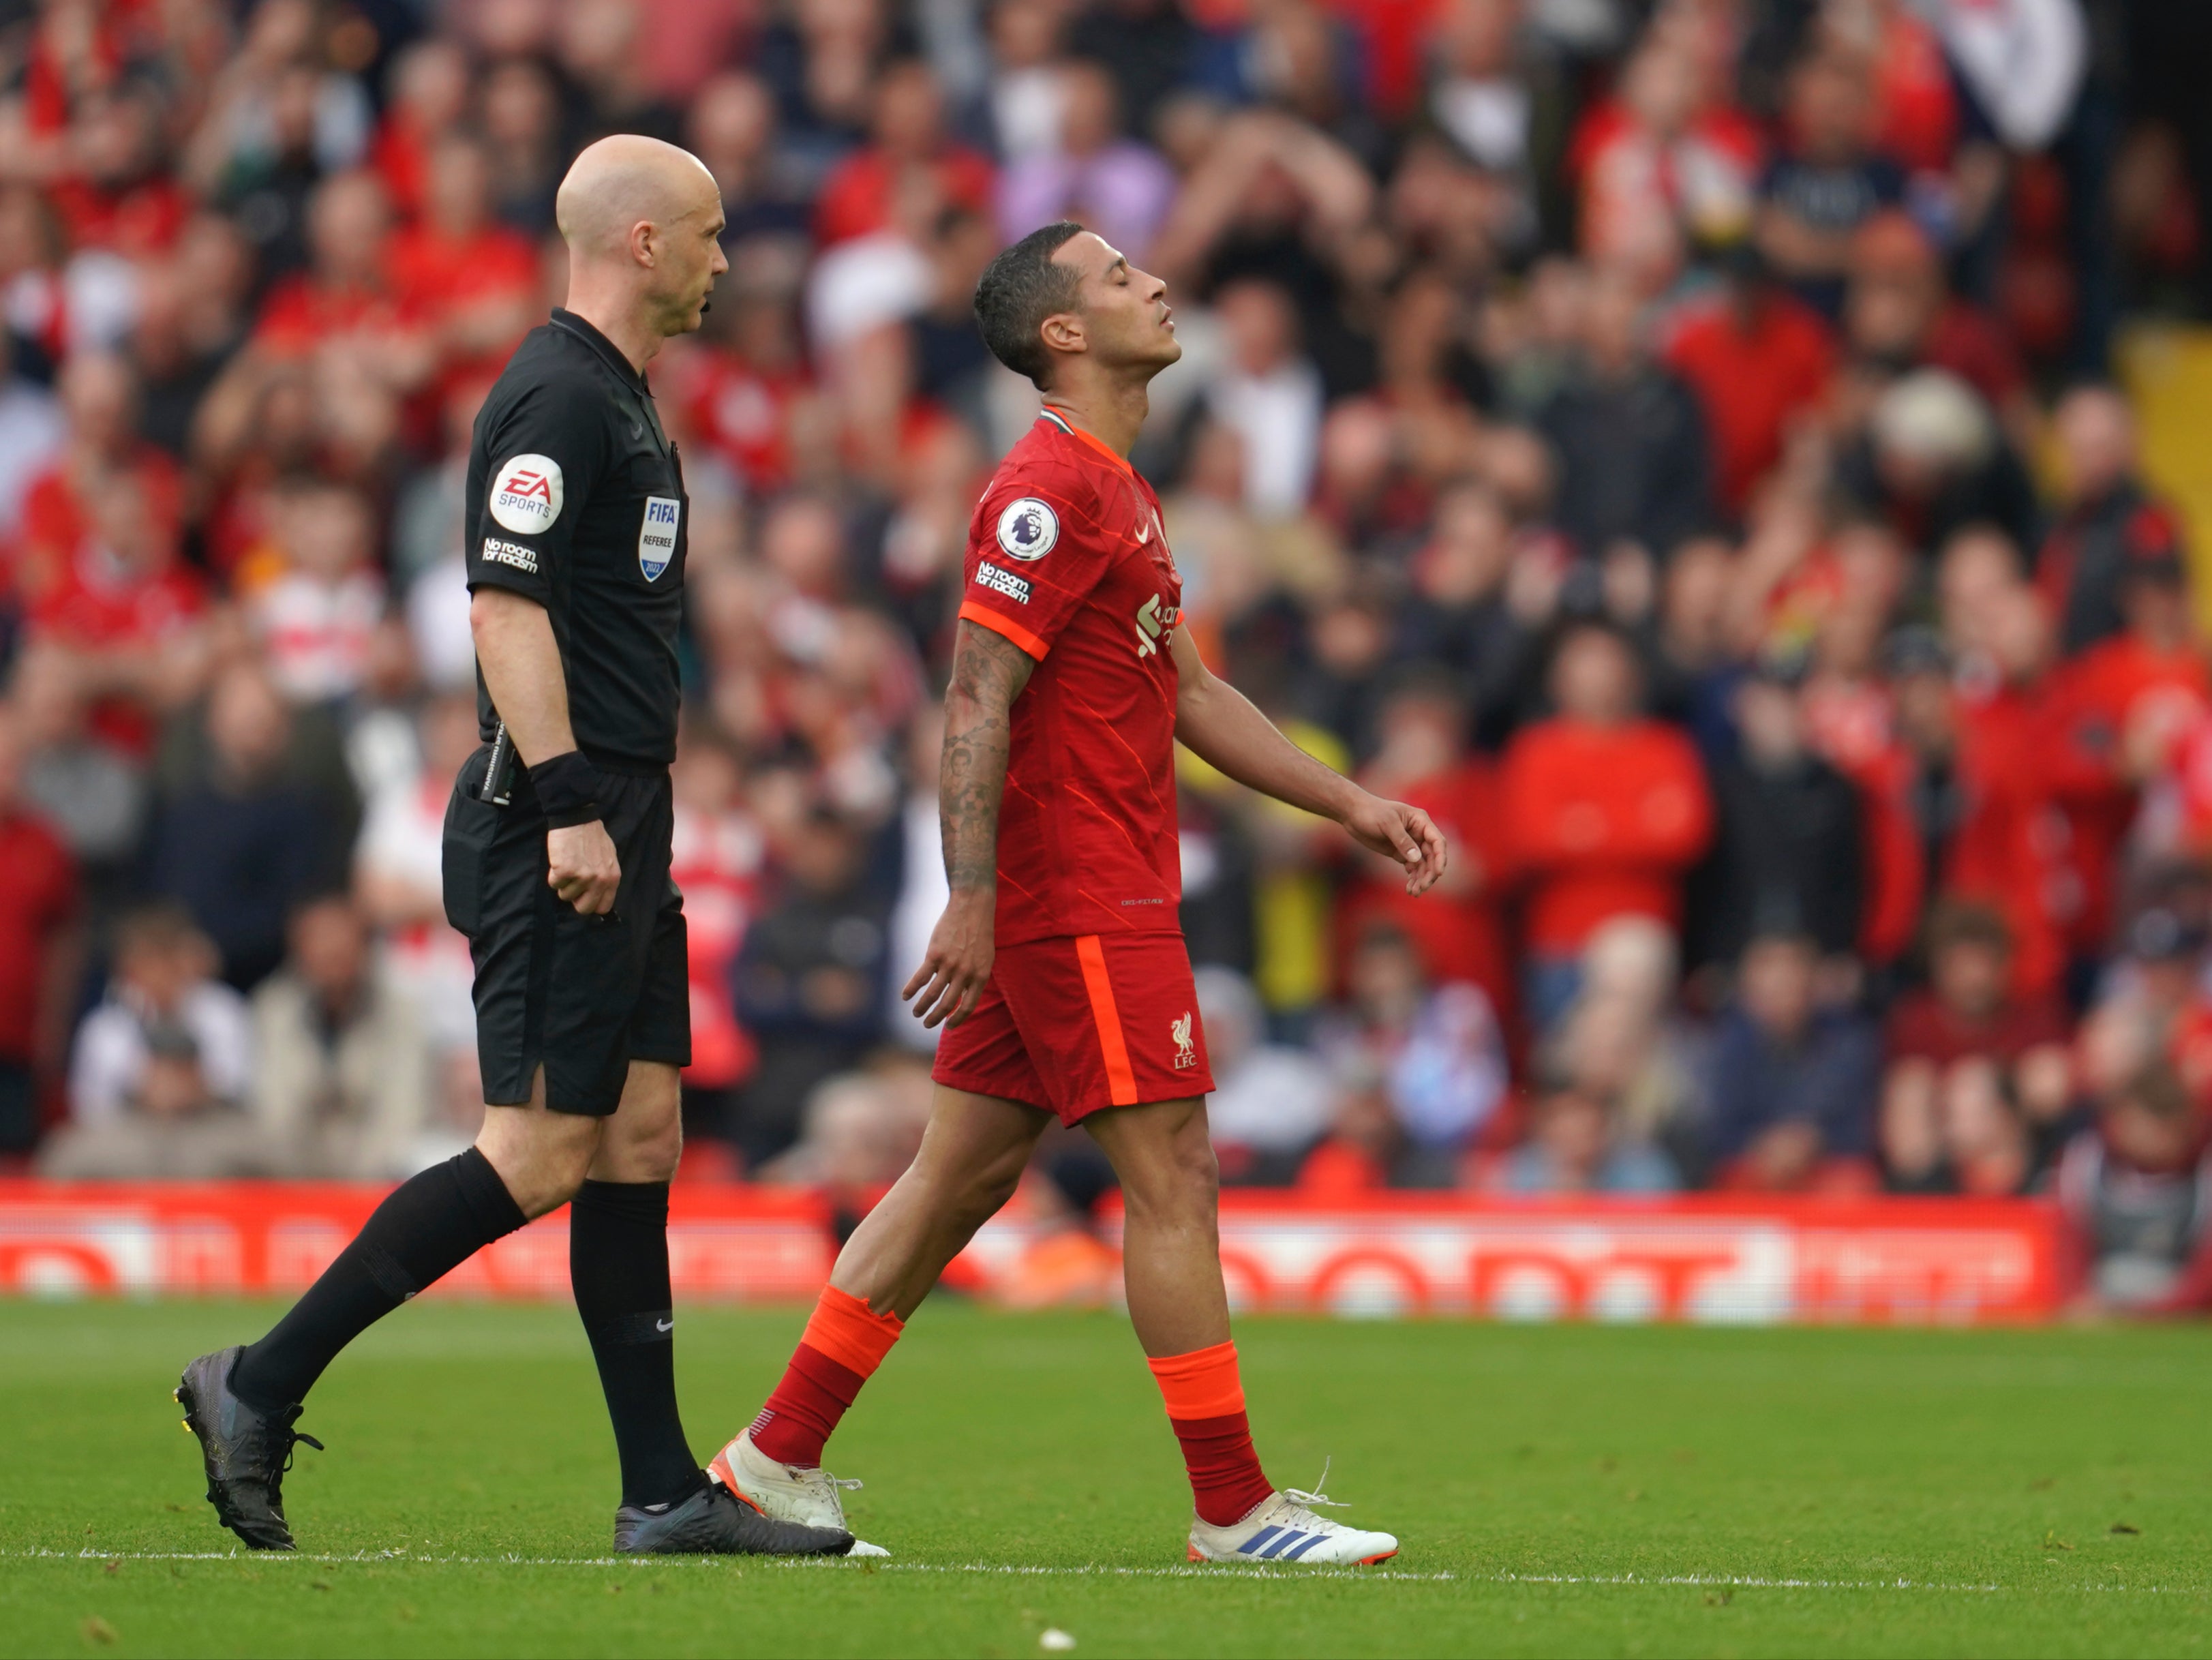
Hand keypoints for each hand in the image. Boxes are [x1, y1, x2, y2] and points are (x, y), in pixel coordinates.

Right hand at [547, 820, 620, 914]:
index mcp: (613, 878)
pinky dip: (553, 874)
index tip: (584, 898)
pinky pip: (554, 884)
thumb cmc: (591, 837)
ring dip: (563, 883)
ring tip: (568, 864)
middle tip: (572, 883)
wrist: (577, 818)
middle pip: (583, 909)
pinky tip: (560, 859)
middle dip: (575, 899)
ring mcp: (582, 876)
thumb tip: (600, 896)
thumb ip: (606, 878)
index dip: (591, 904)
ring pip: (565, 896)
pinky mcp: (565, 871)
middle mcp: (600, 880)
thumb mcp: (609, 858)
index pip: (603, 907)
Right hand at [902, 890, 994, 1028]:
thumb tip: (963, 996)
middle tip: (927, 1024)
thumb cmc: (979, 933)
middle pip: (948, 1004)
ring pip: (932, 994)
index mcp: (981, 976)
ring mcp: (950, 964)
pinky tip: (905, 996)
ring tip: (916, 1014)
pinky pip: (920, 978)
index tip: (948, 1027)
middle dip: (936, 1018)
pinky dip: (911, 989)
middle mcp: (966, 973)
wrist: (972, 907)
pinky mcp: (935, 955)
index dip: (957, 1019)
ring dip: (922, 1007)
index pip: (968, 1006)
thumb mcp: (986, 958)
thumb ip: (975, 977)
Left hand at [1341, 792, 1447, 895]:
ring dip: (1421, 879)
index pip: (1437, 841)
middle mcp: (1419, 833)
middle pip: (1432, 856)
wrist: (1353, 813)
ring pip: (1422, 864)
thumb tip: (1416, 858)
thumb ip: (1402, 841)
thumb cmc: (1371, 812)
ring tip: (1414, 892)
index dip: (1440, 858)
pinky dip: (1413, 878)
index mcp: (1420, 821)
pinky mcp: (1400, 852)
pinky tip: (1409, 889)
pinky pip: (1412, 867)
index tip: (1438, 873)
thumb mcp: (1387, 824)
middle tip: (1422, 888)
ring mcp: (1410, 843)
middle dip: (1429, 873)